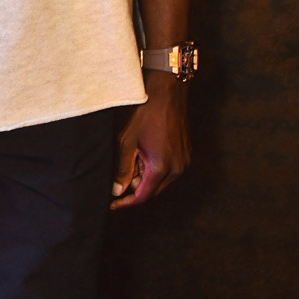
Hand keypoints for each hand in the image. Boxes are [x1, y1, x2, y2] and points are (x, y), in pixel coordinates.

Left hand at [111, 77, 190, 209]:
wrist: (167, 94)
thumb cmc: (146, 114)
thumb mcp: (127, 142)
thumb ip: (122, 169)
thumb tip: (117, 191)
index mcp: (162, 167)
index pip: (142, 196)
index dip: (125, 202)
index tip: (112, 204)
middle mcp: (177, 169)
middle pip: (152, 191)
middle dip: (134, 187)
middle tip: (121, 172)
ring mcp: (184, 162)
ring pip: (160, 181)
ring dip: (145, 176)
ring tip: (135, 156)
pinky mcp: (186, 155)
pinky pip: (168, 171)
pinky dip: (155, 169)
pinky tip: (145, 152)